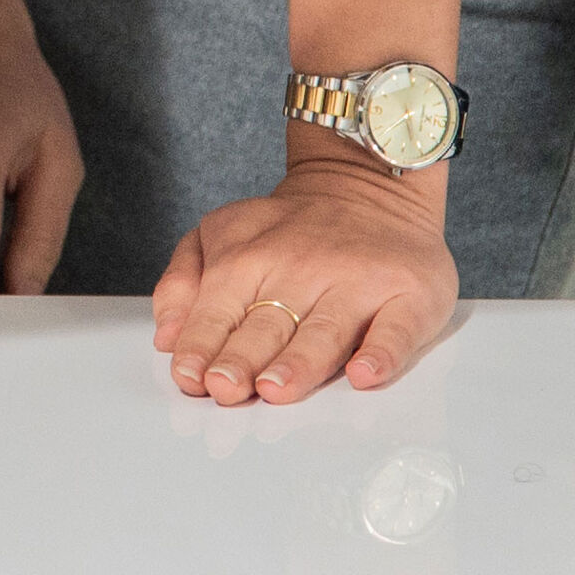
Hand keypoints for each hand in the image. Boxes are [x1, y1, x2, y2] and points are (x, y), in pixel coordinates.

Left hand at [150, 158, 457, 402]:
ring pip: (326, 330)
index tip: (189, 376)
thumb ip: (185, 280)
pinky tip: (364, 374)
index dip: (203, 344)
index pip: (220, 309)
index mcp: (250, 257)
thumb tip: (166, 336)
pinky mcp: (408, 296)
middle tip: (225, 388)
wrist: (369, 186)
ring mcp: (359, 283)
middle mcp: (304, 269)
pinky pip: (397, 330)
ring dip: (300, 361)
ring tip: (276, 388)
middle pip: (269, 324)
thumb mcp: (221, 234)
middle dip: (243, 358)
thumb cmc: (289, 232)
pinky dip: (382, 353)